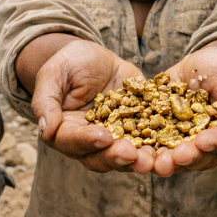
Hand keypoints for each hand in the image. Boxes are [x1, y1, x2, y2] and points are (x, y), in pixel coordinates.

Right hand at [31, 39, 155, 173]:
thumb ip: (46, 100)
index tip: (103, 137)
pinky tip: (172, 144)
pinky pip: (150, 139)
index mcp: (66, 131)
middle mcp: (92, 141)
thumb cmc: (69, 63)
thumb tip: (45, 129)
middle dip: (117, 157)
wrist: (94, 56)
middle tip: (132, 154)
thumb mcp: (54, 73)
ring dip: (139, 159)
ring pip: (126, 155)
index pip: (73, 142)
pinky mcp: (139, 126)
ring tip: (152, 159)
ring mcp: (117, 136)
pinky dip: (160, 144)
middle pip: (101, 157)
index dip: (88, 141)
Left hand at [152, 45, 216, 176]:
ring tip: (152, 161)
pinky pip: (155, 142)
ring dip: (164, 160)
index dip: (215, 142)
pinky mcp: (166, 132)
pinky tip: (133, 148)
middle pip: (200, 155)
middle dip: (186, 157)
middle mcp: (212, 144)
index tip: (203, 142)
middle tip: (172, 159)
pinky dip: (144, 147)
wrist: (205, 63)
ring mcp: (188, 141)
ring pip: (177, 156)